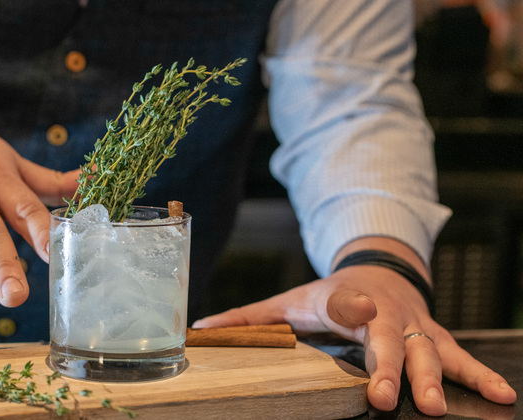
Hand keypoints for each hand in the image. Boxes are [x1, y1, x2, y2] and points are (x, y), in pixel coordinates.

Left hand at [193, 250, 516, 415]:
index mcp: (340, 299)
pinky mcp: (434, 336)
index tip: (353, 309)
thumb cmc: (328, 295)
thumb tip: (198, 331)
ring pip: (426, 349)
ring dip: (435, 378)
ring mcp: (412, 323)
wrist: (378, 270)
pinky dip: (480, 375)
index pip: (339, 302)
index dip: (346, 306)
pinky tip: (504, 396)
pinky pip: (458, 356)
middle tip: (387, 399)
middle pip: (387, 337)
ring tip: (441, 408)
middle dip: (389, 367)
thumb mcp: (287, 302)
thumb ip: (247, 320)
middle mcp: (381, 311)